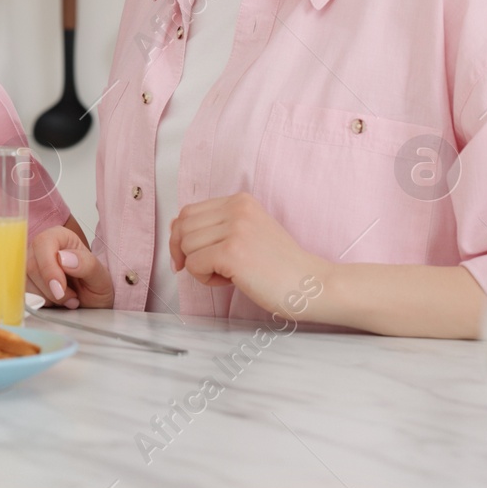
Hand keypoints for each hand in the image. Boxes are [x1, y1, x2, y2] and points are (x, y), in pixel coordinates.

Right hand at [28, 225, 113, 309]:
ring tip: (68, 300)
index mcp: (60, 237)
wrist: (94, 303)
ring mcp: (32, 265)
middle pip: (31, 265)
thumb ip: (86, 264)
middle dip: (51, 288)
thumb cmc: (97, 285)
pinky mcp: (27, 282)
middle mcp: (42, 248)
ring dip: (47, 297)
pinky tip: (56, 303)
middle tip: (72, 298)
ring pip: (25, 281)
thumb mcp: (101, 276)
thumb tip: (63, 258)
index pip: (43, 243)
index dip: (48, 267)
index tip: (60, 288)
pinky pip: (25, 293)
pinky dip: (41, 302)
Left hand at [169, 192, 324, 315]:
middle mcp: (237, 208)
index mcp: (240, 201)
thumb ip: (215, 227)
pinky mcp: (232, 252)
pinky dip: (204, 278)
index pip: (188, 212)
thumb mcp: (247, 233)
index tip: (190, 257)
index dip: (182, 237)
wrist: (312, 286)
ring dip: (199, 267)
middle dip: (186, 253)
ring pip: (186, 246)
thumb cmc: (279, 267)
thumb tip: (174, 228)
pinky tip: (229, 281)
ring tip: (227, 274)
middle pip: (182, 227)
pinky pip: (194, 265)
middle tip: (211, 269)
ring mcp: (236, 229)